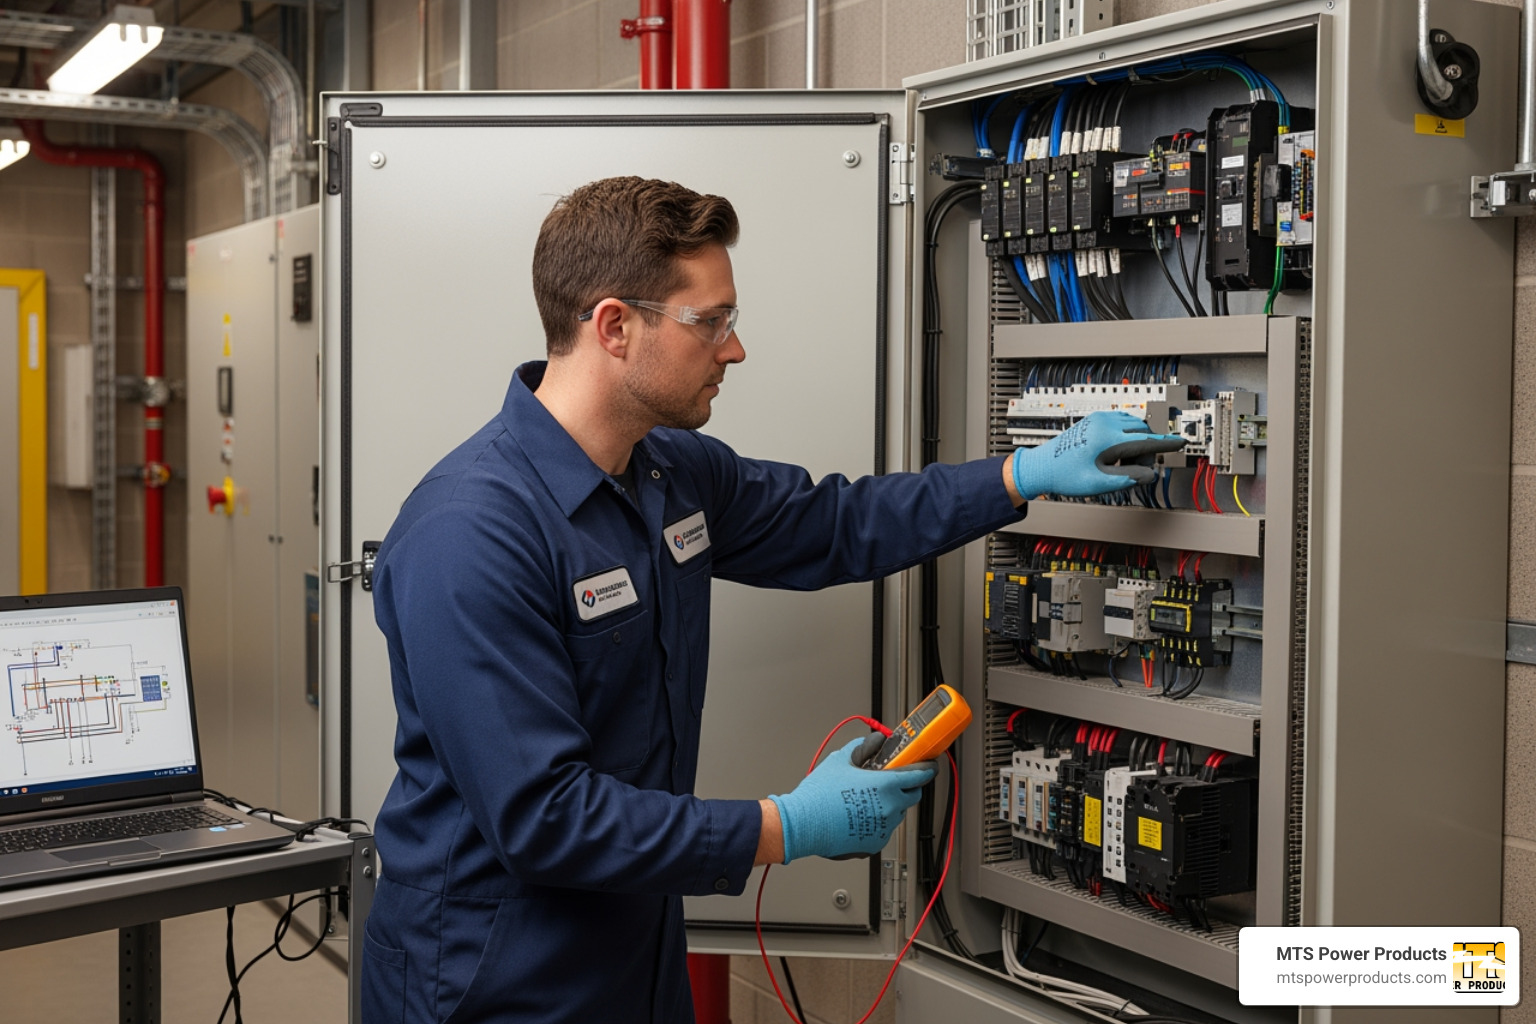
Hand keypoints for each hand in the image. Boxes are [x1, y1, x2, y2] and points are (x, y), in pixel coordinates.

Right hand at [768, 735, 934, 862]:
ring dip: (891, 805)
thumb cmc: (819, 795)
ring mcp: (884, 827)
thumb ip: (863, 748)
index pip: (920, 775)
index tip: (930, 766)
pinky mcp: (876, 843)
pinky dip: (878, 822)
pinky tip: (859, 816)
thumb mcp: (840, 761)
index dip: (927, 768)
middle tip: (892, 781)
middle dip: (907, 787)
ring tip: (867, 800)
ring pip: (898, 813)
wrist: (803, 825)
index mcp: (886, 785)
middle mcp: (890, 807)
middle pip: (913, 795)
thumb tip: (875, 741)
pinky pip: (885, 829)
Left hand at [1009, 410, 1185, 498]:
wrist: (1041, 466)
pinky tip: (1114, 452)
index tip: (1181, 442)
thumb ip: (1128, 479)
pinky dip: (1126, 435)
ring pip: (1133, 425)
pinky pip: (1122, 422)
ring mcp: (1099, 419)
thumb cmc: (1065, 475)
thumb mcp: (1099, 483)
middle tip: (1135, 470)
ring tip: (1119, 463)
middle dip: (1146, 450)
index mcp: (1108, 438)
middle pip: (1143, 431)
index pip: (1146, 439)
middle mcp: (1104, 423)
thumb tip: (1148, 474)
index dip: (1166, 443)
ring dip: (1136, 441)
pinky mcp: (1094, 419)